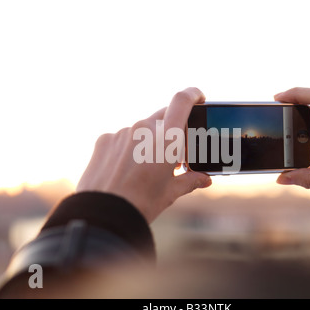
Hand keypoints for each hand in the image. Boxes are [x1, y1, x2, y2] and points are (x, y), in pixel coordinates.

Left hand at [76, 88, 211, 222]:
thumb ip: (190, 180)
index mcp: (166, 139)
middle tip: (174, 154)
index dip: (193, 94)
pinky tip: (127, 169)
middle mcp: (144, 129)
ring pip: (143, 129)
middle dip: (172, 131)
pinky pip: (123, 137)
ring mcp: (122, 133)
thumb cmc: (142, 204)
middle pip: (164, 117)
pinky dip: (130, 148)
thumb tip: (205, 179)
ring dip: (150, 141)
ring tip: (147, 167)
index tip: (199, 98)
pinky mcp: (105, 140)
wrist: (104, 215)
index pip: (182, 101)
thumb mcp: (171, 192)